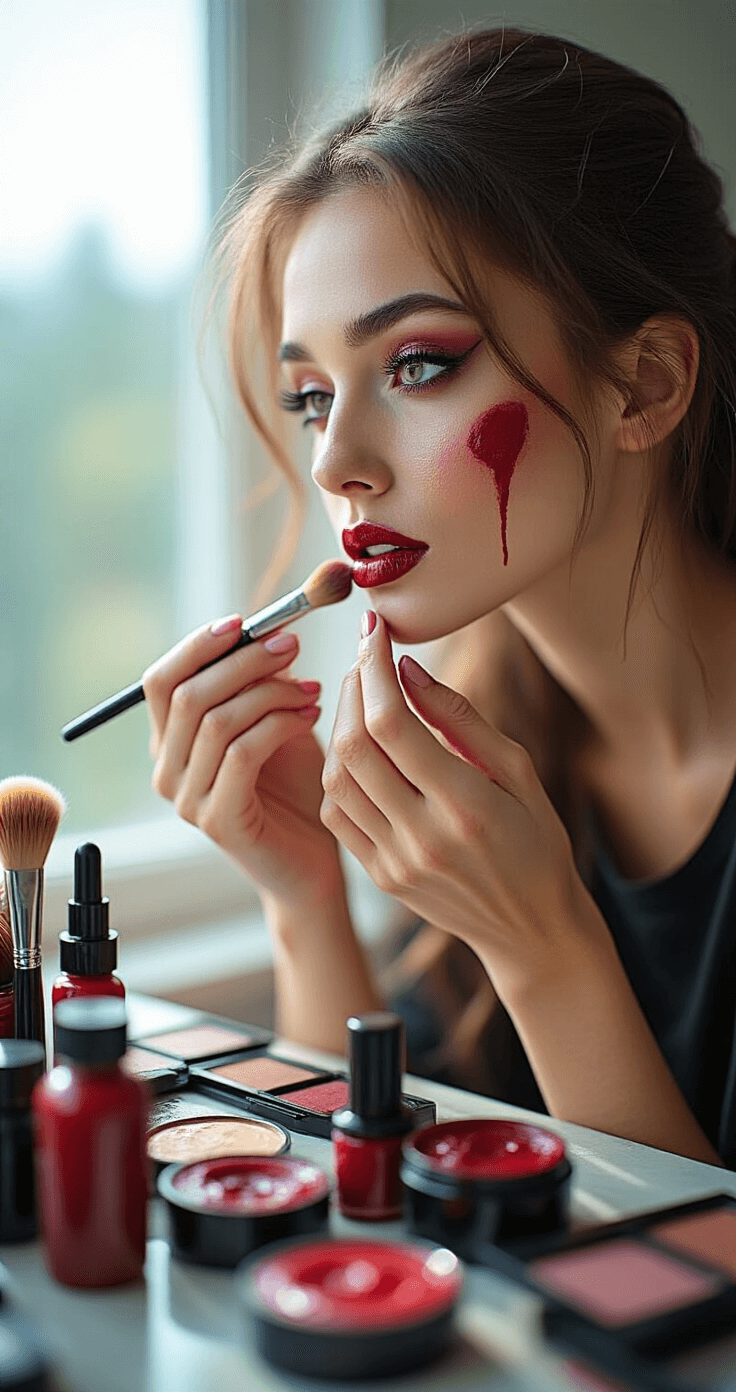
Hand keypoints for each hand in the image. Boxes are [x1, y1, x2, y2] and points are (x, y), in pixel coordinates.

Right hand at [143, 617, 339, 905]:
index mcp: (170, 743)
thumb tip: (268, 631)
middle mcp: (167, 770)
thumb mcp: (274, 721)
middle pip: (188, 694)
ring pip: (217, 720)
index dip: (198, 646)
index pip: (161, 680)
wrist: (313, 862)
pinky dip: (279, 724)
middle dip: (243, 660)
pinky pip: (242, 753)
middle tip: (291, 645)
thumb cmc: (295, 788)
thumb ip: (259, 684)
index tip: (244, 622)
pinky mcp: (218, 820)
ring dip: (270, 692)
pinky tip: (311, 716)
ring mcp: (187, 799)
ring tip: (312, 689)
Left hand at [321, 611, 603, 1002]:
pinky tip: (360, 748)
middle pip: (355, 747)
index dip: (373, 667)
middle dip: (351, 687)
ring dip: (339, 726)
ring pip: (336, 779)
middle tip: (365, 657)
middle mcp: (423, 836)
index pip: (394, 723)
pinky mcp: (380, 876)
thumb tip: (408, 669)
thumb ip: (460, 719)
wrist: (532, 930)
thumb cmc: (536, 841)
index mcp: (466, 805)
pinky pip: (337, 814)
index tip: (374, 630)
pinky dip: (337, 771)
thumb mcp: (519, 771)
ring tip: (361, 696)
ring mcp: (395, 862)